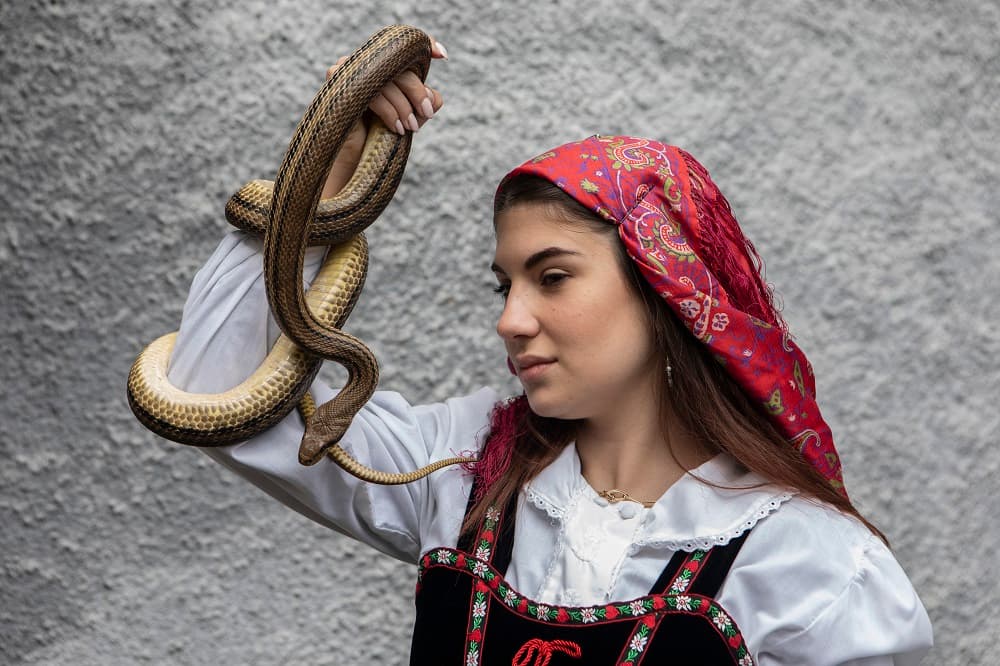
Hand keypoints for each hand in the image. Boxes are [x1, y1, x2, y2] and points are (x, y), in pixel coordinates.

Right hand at [321, 38, 446, 197]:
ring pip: (385, 80)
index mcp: (384, 63)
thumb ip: (428, 102)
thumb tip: (432, 94)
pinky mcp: (336, 78)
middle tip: (426, 113)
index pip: (405, 46)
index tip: (442, 55)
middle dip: (416, 92)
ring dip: (403, 106)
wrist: (355, 157)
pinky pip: (370, 91)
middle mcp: (366, 60)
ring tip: (410, 127)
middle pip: (398, 66)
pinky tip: (397, 128)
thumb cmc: (383, 133)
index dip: (426, 43)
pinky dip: (388, 110)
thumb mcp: (412, 116)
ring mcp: (349, 67)